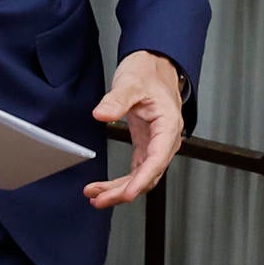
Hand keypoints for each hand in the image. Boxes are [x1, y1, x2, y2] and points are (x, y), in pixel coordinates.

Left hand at [84, 52, 184, 209]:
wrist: (153, 65)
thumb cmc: (147, 72)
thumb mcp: (130, 83)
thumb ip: (116, 100)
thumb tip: (101, 114)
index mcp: (168, 126)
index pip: (157, 159)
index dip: (142, 180)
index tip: (128, 193)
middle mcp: (165, 139)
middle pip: (148, 174)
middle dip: (124, 191)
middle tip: (99, 199)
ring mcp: (156, 143)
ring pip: (141, 176)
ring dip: (120, 189)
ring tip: (95, 196)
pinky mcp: (146, 144)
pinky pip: (136, 169)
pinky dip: (122, 180)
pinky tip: (105, 188)